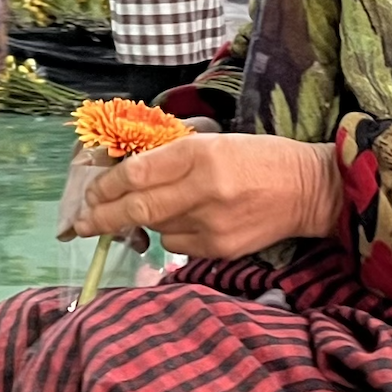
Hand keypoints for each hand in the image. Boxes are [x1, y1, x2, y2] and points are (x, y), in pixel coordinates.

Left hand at [70, 133, 341, 258]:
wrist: (309, 190)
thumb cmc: (260, 159)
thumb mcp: (215, 143)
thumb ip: (171, 159)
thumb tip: (125, 178)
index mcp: (201, 154)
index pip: (137, 172)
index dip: (107, 184)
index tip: (93, 191)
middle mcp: (203, 190)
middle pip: (137, 209)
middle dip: (102, 217)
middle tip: (82, 222)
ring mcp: (212, 224)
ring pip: (156, 229)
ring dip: (144, 222)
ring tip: (155, 211)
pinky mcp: (219, 249)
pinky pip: (178, 245)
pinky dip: (173, 234)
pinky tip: (190, 221)